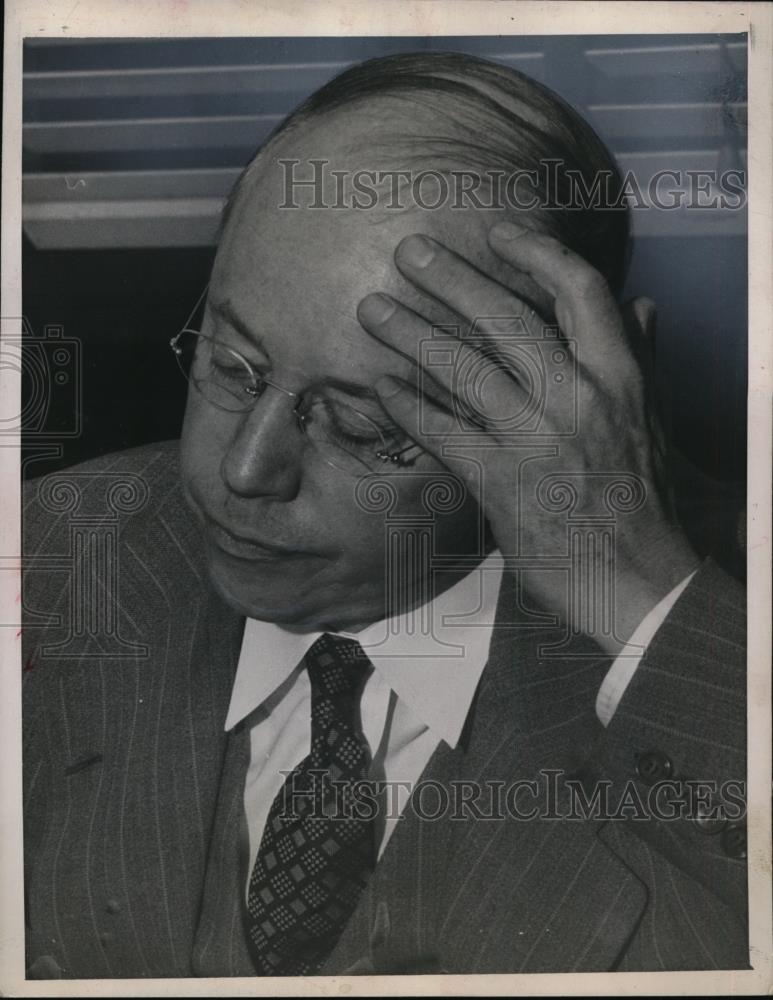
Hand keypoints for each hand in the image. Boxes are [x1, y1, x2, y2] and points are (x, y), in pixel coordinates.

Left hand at [357, 222, 700, 655]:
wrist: (635, 578)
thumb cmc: (640, 496)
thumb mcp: (650, 418)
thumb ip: (639, 358)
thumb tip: (640, 305)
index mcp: (619, 376)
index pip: (580, 292)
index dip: (536, 253)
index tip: (497, 231)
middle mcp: (578, 398)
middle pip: (508, 319)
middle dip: (453, 279)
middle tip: (408, 251)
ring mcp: (537, 440)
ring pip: (466, 369)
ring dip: (414, 334)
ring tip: (372, 309)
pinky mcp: (502, 484)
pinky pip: (445, 435)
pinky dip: (411, 409)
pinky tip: (383, 388)